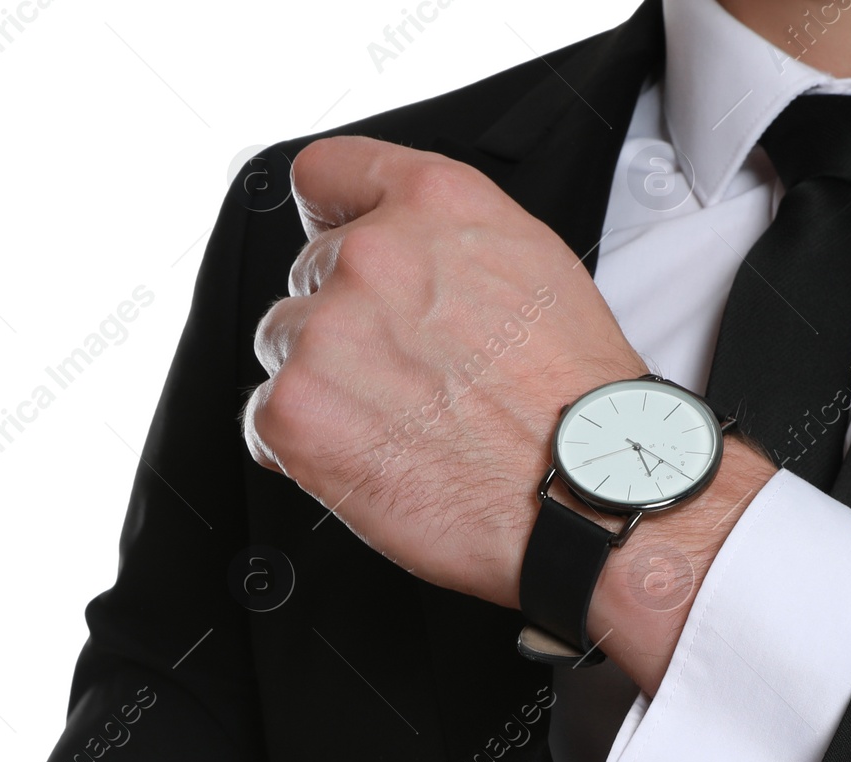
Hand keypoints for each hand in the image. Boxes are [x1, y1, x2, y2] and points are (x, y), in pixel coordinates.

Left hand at [245, 135, 645, 609]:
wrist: (585, 496)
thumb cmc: (575, 404)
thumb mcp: (533, 267)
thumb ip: (447, 242)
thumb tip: (403, 253)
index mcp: (434, 203)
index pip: (328, 175)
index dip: (332, 219)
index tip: (333, 242)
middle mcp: (372, 254)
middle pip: (306, 277)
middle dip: (344, 325)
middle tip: (407, 381)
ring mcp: (325, 333)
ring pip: (284, 347)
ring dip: (323, 385)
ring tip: (398, 426)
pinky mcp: (295, 411)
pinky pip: (265, 419)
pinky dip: (305, 447)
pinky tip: (372, 459)